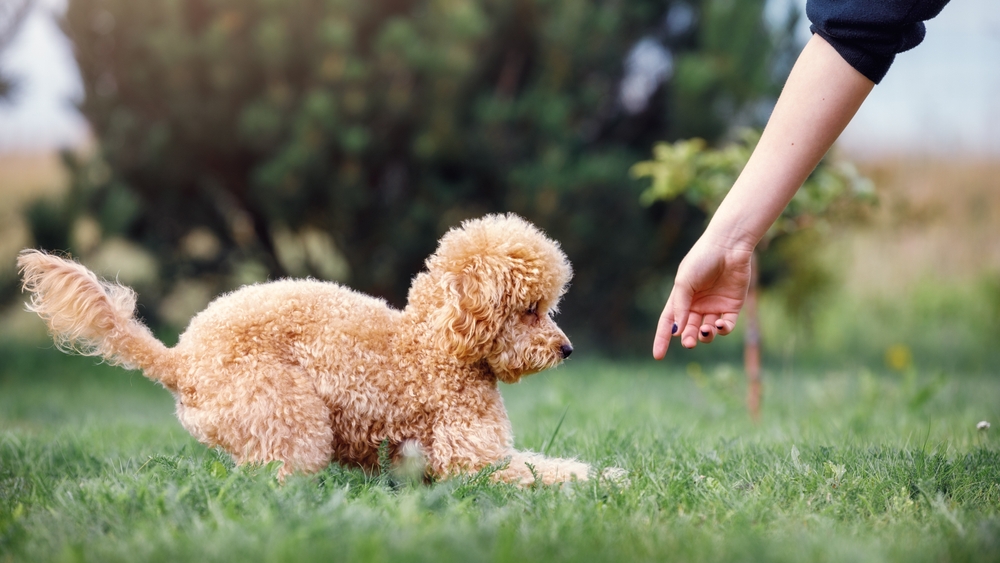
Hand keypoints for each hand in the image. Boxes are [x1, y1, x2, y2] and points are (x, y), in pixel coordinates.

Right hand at [652, 235, 752, 358]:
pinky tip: (719, 325)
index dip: (662, 339)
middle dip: (687, 338)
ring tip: (704, 330)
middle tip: (688, 343)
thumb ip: (680, 306)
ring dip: (704, 335)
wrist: (729, 247)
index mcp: (682, 297)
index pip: (669, 322)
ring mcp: (715, 306)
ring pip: (707, 331)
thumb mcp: (684, 282)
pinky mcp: (732, 307)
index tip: (658, 356)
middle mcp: (697, 304)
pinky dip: (722, 330)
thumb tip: (677, 330)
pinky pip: (726, 326)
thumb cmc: (701, 260)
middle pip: (689, 329)